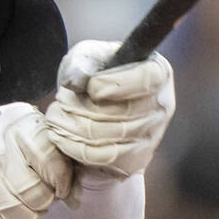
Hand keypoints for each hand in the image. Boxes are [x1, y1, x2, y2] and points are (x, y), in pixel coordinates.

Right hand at [0, 93, 73, 218]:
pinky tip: (7, 216)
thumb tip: (75, 197)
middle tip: (41, 198)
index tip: (60, 186)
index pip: (53, 162)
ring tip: (26, 209)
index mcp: (16, 125)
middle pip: (36, 193)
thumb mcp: (20, 129)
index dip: (62, 181)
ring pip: (19, 214)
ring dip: (29, 218)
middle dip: (45, 202)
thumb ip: (52, 155)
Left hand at [42, 40, 175, 183]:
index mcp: (158, 73)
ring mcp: (151, 136)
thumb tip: (77, 81)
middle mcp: (161, 106)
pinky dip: (73, 145)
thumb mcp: (88, 57)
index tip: (91, 87)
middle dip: (82, 106)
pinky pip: (99, 156)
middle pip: (123, 112)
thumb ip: (82, 61)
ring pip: (107, 135)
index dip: (112, 84)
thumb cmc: (95, 78)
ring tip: (56, 116)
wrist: (96, 112)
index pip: (145, 80)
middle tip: (61, 100)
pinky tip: (61, 135)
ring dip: (72, 125)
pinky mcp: (135, 160)